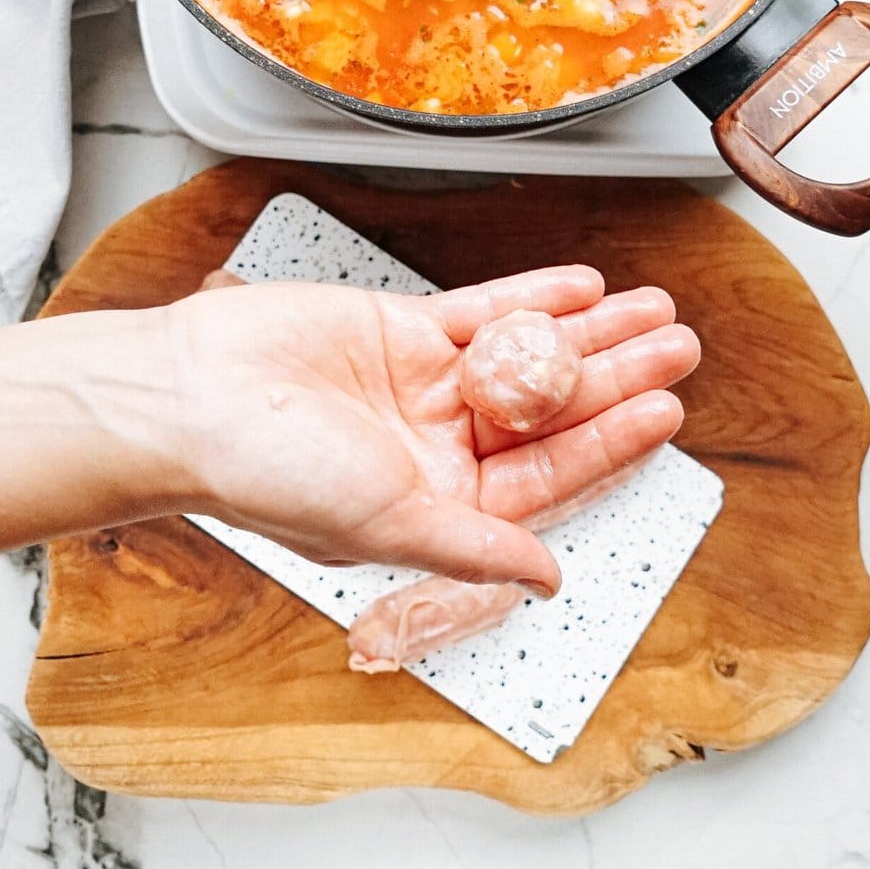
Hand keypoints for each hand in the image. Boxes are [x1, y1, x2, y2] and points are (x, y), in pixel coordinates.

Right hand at [172, 265, 699, 595]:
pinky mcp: (396, 332)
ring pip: (527, 355)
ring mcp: (420, 386)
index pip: (551, 474)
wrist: (188, 398)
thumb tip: (549, 580)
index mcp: (440, 505)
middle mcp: (437, 447)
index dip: (613, 443)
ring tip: (652, 308)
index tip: (667, 412)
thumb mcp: (386, 521)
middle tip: (680, 346)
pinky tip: (580, 287)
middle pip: (552, 409)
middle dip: (617, 376)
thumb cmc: (266, 475)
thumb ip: (473, 546)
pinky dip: (531, 298)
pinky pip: (480, 311)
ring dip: (588, 333)